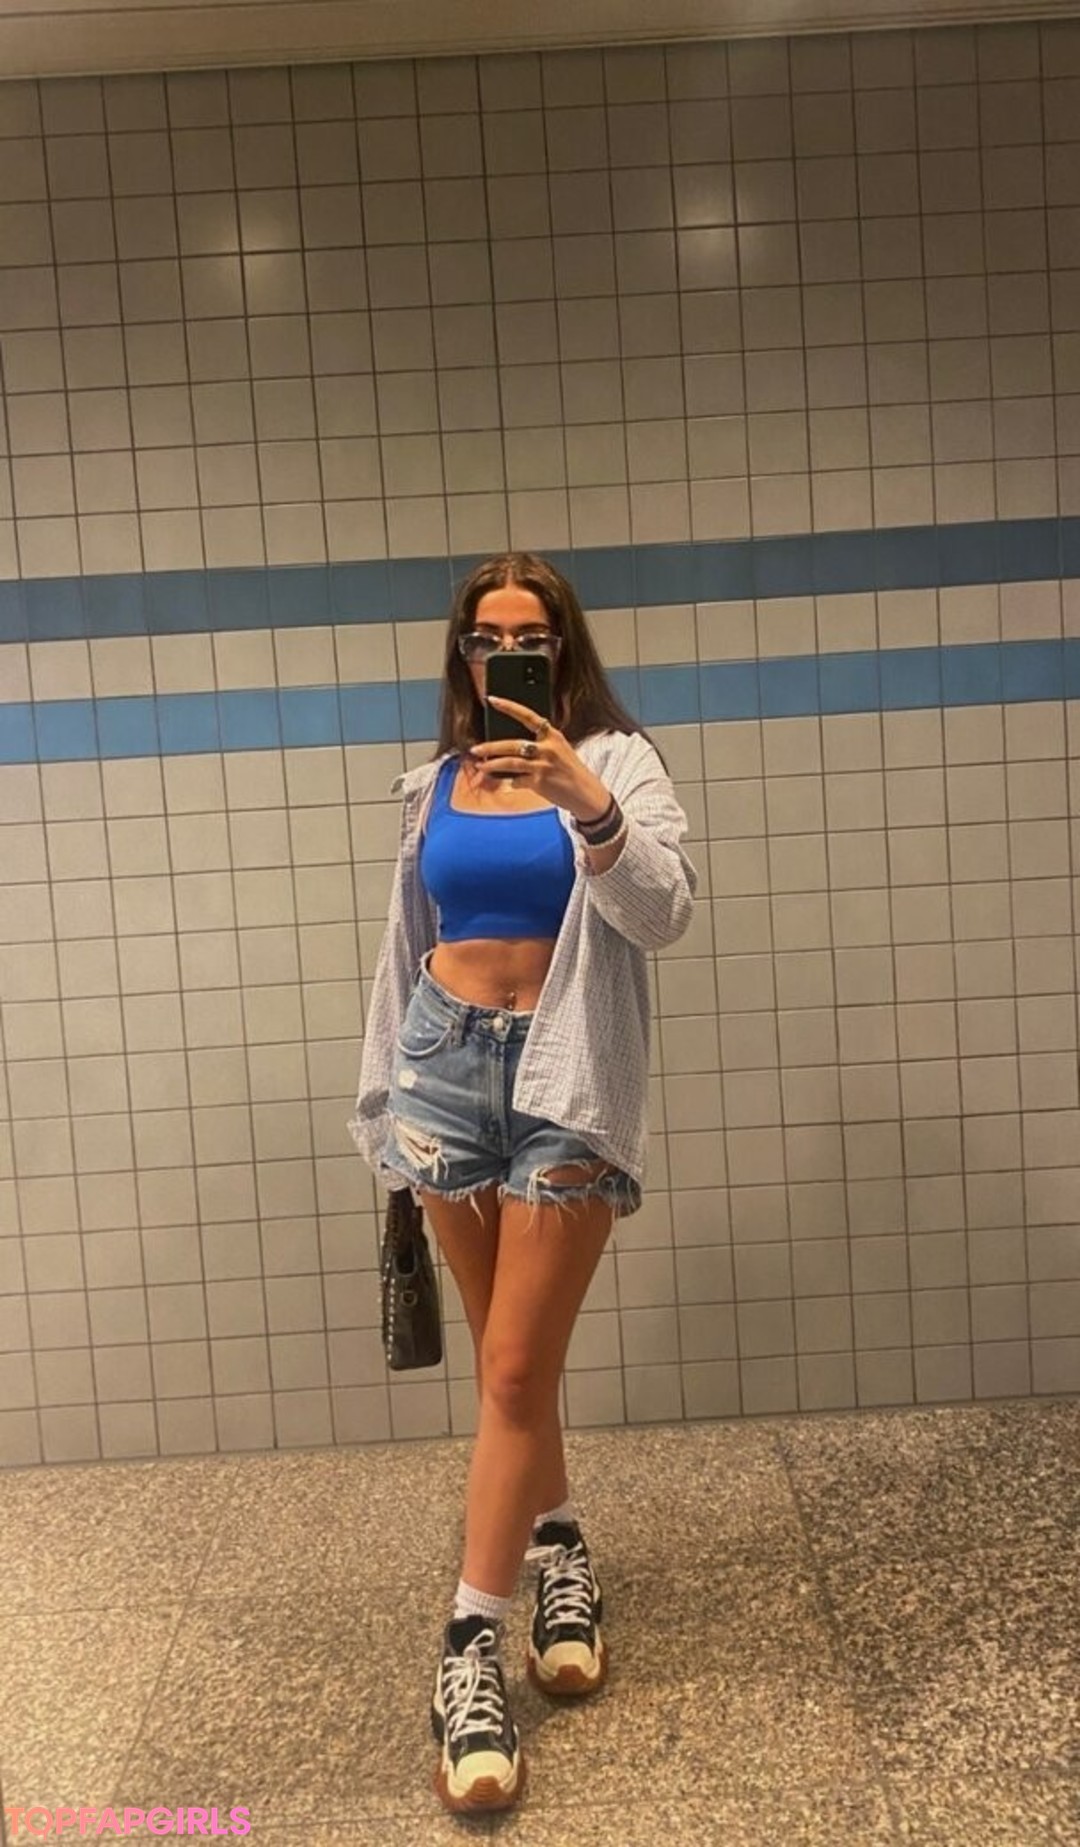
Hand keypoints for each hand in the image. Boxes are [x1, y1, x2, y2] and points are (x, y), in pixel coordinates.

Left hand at [468, 697, 611, 824]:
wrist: (587, 794)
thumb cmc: (570, 771)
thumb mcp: (560, 751)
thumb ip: (540, 745)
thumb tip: (510, 748)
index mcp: (553, 735)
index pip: (528, 716)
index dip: (508, 706)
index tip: (492, 700)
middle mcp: (548, 748)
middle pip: (512, 744)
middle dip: (490, 747)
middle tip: (475, 749)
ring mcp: (543, 765)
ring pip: (510, 763)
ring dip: (492, 765)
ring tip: (481, 766)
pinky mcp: (540, 782)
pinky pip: (517, 781)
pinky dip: (511, 782)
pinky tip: (509, 782)